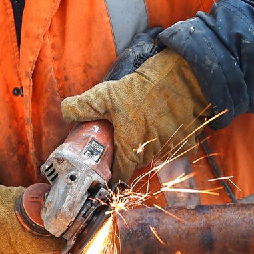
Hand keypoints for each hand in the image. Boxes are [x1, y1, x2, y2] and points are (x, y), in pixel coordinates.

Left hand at [61, 49, 209, 182]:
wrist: (180, 80)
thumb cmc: (141, 91)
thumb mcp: (104, 96)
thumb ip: (82, 106)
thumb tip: (65, 111)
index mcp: (129, 149)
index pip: (119, 173)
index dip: (112, 172)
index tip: (107, 167)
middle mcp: (150, 154)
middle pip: (136, 161)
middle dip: (128, 150)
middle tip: (123, 134)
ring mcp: (171, 150)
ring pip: (154, 153)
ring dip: (148, 143)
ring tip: (143, 123)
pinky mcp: (188, 142)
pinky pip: (174, 147)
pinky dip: (168, 138)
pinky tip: (163, 122)